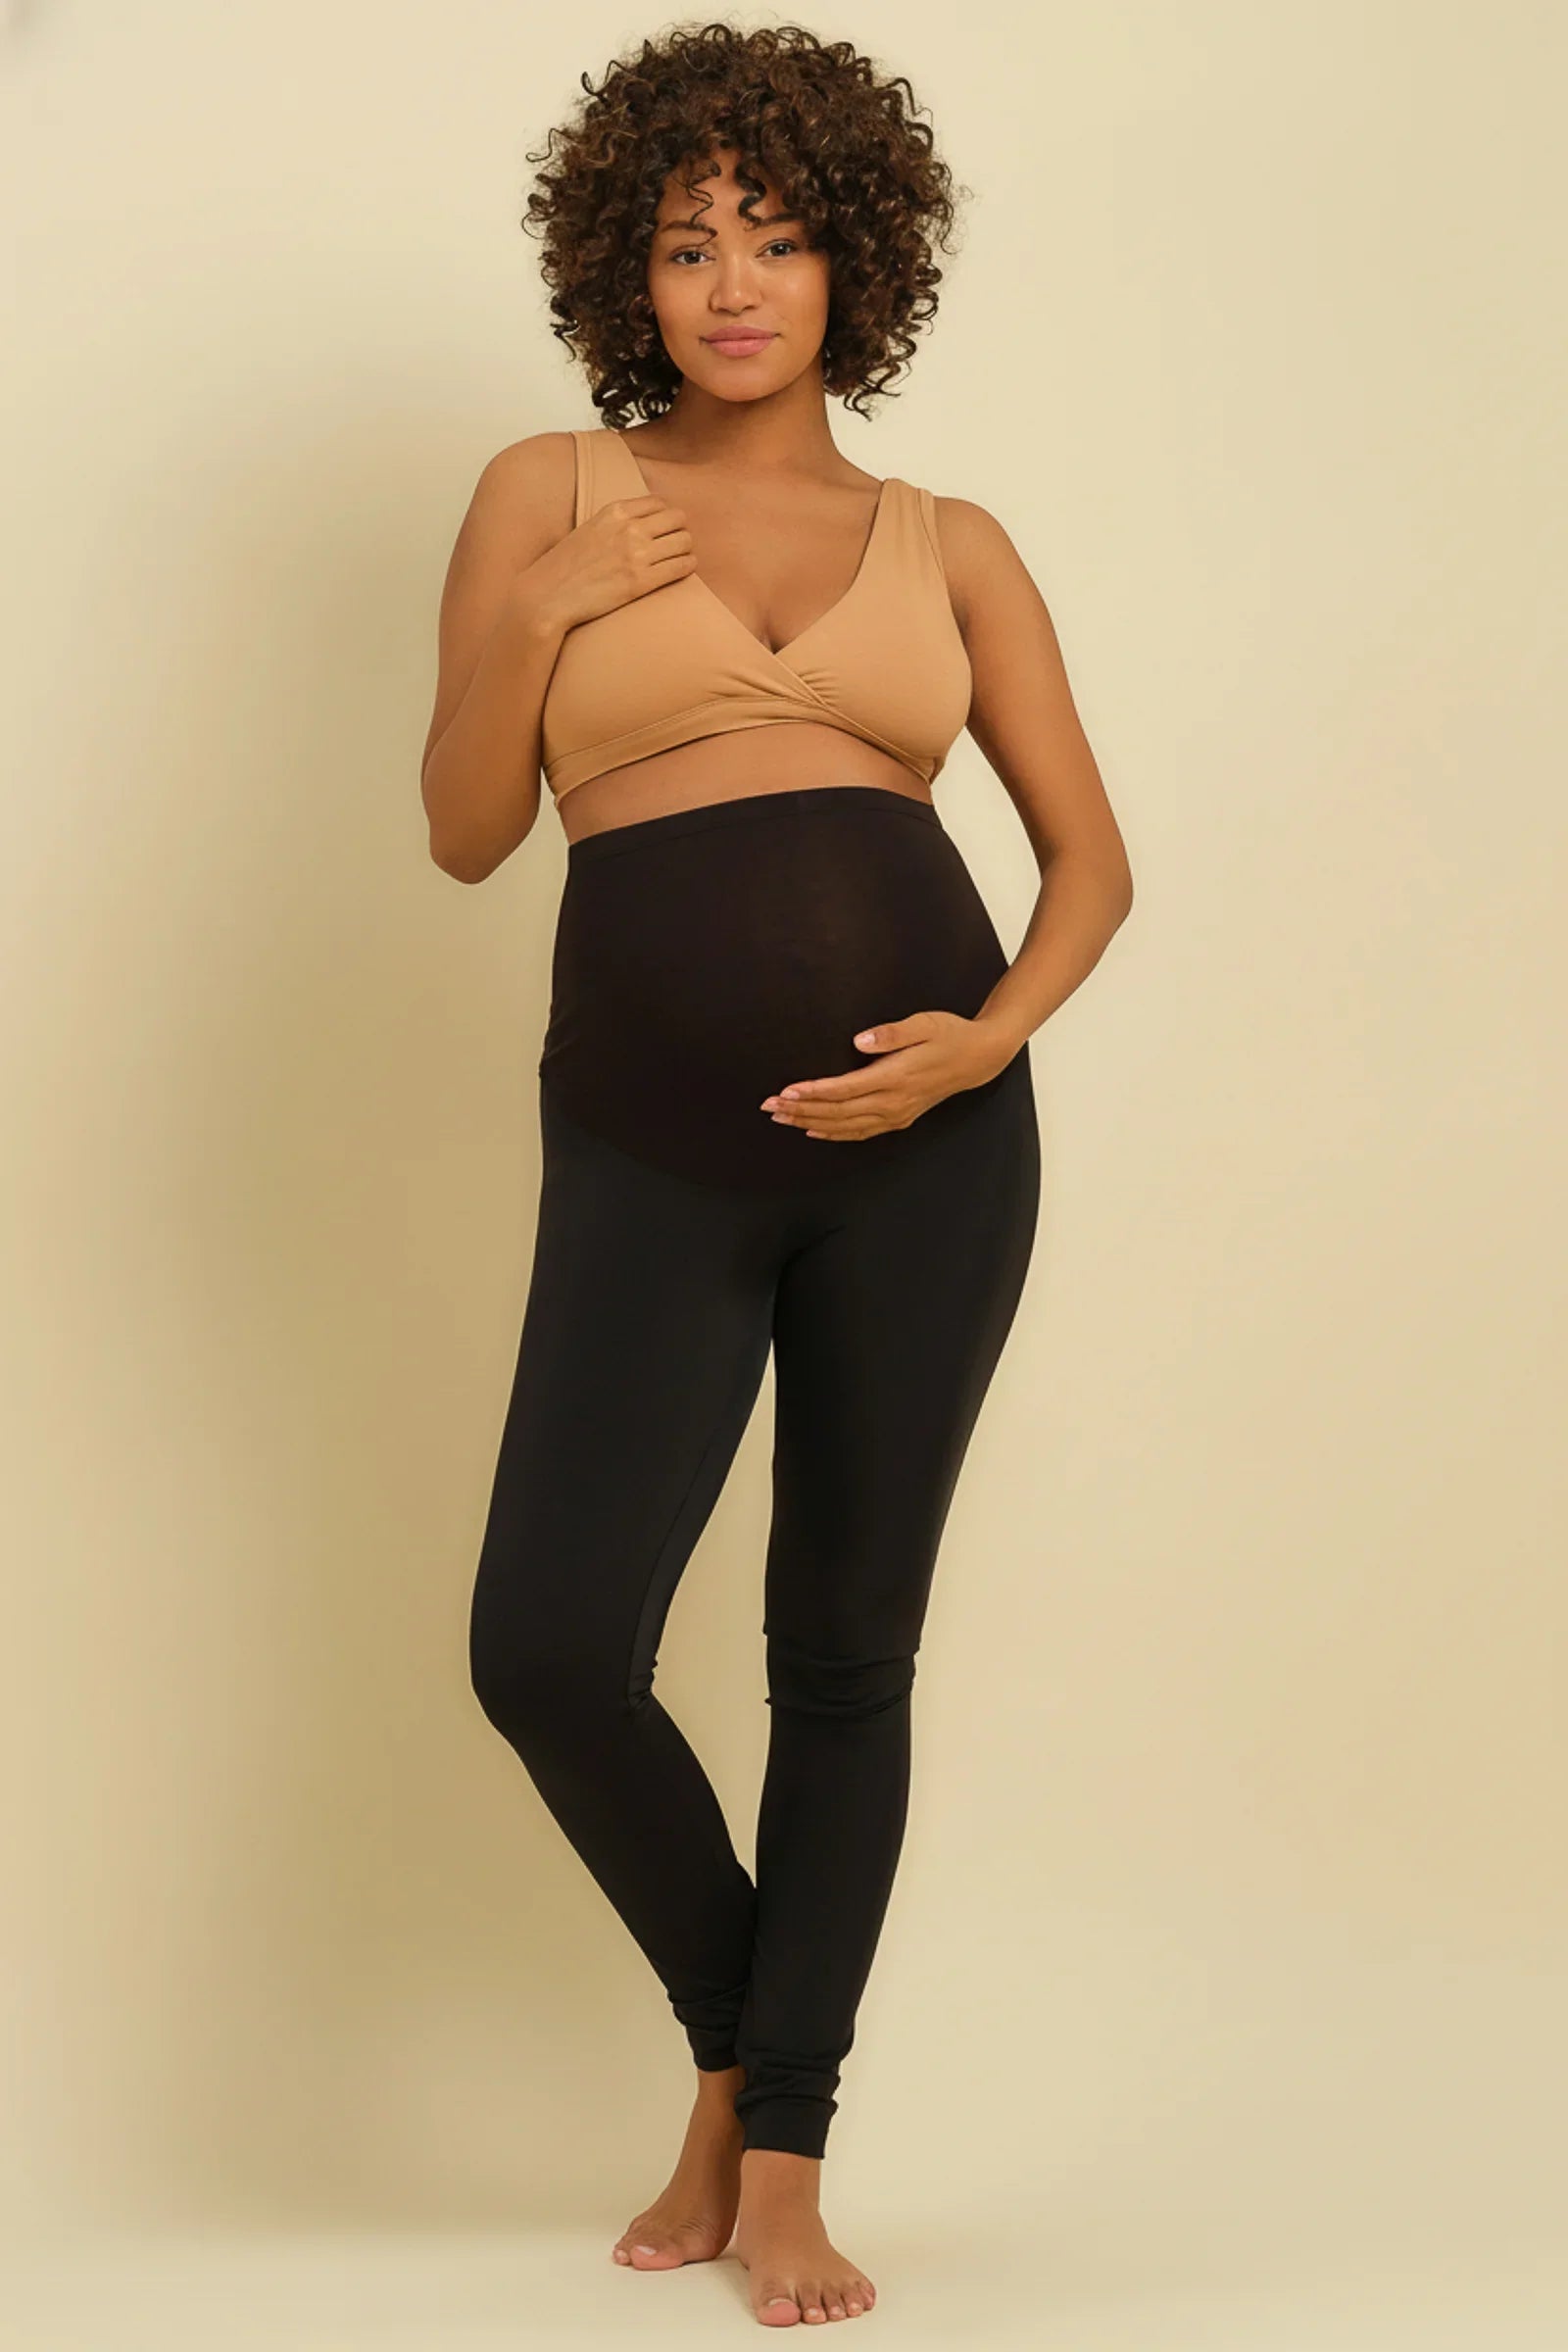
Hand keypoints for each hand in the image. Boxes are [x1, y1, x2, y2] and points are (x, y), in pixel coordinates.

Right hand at [514, 493, 695, 635]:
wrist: (548, 596)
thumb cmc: (565, 567)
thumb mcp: (589, 529)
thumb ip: (614, 523)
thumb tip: (637, 524)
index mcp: (615, 511)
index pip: (659, 502)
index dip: (667, 515)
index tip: (666, 527)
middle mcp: (629, 528)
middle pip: (677, 519)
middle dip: (680, 530)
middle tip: (676, 544)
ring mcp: (636, 555)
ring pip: (684, 541)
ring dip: (686, 549)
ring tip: (680, 558)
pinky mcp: (640, 581)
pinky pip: (681, 567)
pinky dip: (688, 566)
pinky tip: (684, 569)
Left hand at [760, 1010, 1013, 1142]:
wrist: (978, 1059)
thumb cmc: (949, 1034)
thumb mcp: (924, 1023)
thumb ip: (891, 1033)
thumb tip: (859, 1041)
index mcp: (896, 1077)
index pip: (845, 1089)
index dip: (813, 1092)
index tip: (785, 1091)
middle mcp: (893, 1102)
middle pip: (838, 1112)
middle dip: (801, 1110)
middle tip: (768, 1107)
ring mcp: (896, 1114)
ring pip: (846, 1126)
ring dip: (811, 1122)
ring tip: (781, 1119)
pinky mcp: (899, 1118)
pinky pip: (861, 1132)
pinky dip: (835, 1133)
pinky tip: (814, 1130)